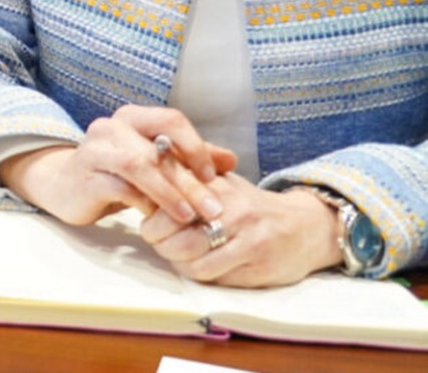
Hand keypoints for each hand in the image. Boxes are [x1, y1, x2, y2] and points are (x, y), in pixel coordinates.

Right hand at [0, 105, 236, 226]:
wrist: (64, 185)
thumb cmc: (116, 174)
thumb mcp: (154, 162)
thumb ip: (188, 158)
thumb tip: (231, 159)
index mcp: (132, 118)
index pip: (171, 119)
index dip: (195, 146)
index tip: (213, 175)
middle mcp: (111, 127)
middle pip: (157, 149)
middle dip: (189, 181)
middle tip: (214, 209)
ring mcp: (94, 150)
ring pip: (138, 166)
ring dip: (168, 193)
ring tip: (189, 216)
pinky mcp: (84, 177)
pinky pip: (119, 188)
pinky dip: (143, 203)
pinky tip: (156, 218)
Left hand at [136, 173, 343, 286]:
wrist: (306, 226)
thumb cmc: (251, 205)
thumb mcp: (221, 181)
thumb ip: (185, 176)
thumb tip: (143, 175)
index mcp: (217, 185)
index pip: (167, 203)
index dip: (150, 219)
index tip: (149, 222)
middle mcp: (231, 210)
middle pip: (173, 237)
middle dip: (158, 243)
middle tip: (160, 241)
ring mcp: (246, 239)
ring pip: (190, 261)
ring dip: (176, 261)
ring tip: (178, 253)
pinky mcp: (256, 264)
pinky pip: (211, 276)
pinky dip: (197, 273)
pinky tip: (200, 263)